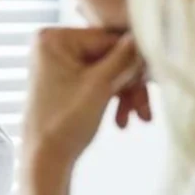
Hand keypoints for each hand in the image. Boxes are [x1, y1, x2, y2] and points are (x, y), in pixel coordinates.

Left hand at [22, 27, 147, 174]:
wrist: (45, 160)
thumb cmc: (65, 123)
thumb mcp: (101, 86)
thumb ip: (125, 58)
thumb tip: (146, 33)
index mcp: (54, 38)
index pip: (108, 39)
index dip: (133, 61)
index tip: (150, 82)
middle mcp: (53, 44)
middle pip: (110, 55)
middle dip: (130, 84)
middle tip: (144, 110)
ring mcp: (59, 62)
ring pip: (109, 70)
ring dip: (126, 94)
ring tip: (139, 119)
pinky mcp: (66, 79)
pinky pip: (99, 81)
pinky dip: (114, 98)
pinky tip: (122, 121)